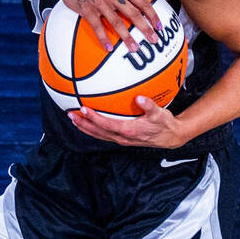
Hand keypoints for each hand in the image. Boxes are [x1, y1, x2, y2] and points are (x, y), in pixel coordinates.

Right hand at [57, 0, 160, 49]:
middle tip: (153, 40)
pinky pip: (97, 27)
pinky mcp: (87, 10)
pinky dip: (103, 38)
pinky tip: (108, 48)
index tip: (158, 26)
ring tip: (134, 48)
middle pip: (133, 14)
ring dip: (127, 37)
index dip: (152, 15)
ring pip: (117, 22)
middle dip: (145, 29)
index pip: (141, 2)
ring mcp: (100, 3)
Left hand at [67, 96, 186, 147]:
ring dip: (85, 127)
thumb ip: (149, 106)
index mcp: (128, 130)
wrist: (169, 137)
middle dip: (83, 123)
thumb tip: (140, 98)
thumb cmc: (164, 124)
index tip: (83, 109)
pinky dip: (93, 128)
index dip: (94, 118)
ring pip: (98, 134)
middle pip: (97, 131)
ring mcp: (121, 139)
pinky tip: (88, 122)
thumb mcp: (159, 114)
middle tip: (70, 114)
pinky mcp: (122, 138)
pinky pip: (103, 134)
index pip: (106, 124)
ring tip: (73, 119)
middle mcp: (122, 137)